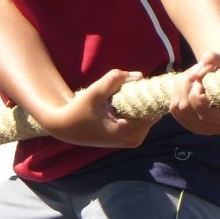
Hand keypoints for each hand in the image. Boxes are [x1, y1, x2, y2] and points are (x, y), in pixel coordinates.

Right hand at [37, 69, 157, 147]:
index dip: (149, 97)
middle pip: (152, 114)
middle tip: (128, 90)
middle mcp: (133, 141)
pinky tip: (122, 106)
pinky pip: (143, 122)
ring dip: (140, 106)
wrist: (66, 128)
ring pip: (149, 118)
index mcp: (126, 132)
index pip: (153, 112)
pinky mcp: (130, 141)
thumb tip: (139, 75)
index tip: (138, 86)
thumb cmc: (78, 110)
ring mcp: (133, 142)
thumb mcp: (94, 92)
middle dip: (144, 101)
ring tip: (121, 99)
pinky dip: (137, 112)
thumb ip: (114, 79)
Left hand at [170, 52, 219, 134]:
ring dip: (178, 89)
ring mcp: (204, 129)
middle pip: (186, 108)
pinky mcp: (192, 125)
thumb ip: (212, 59)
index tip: (199, 80)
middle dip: (184, 87)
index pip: (203, 111)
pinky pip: (174, 111)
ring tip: (189, 78)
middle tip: (192, 75)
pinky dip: (175, 95)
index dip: (195, 94)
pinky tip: (184, 86)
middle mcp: (218, 127)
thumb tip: (195, 72)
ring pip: (177, 109)